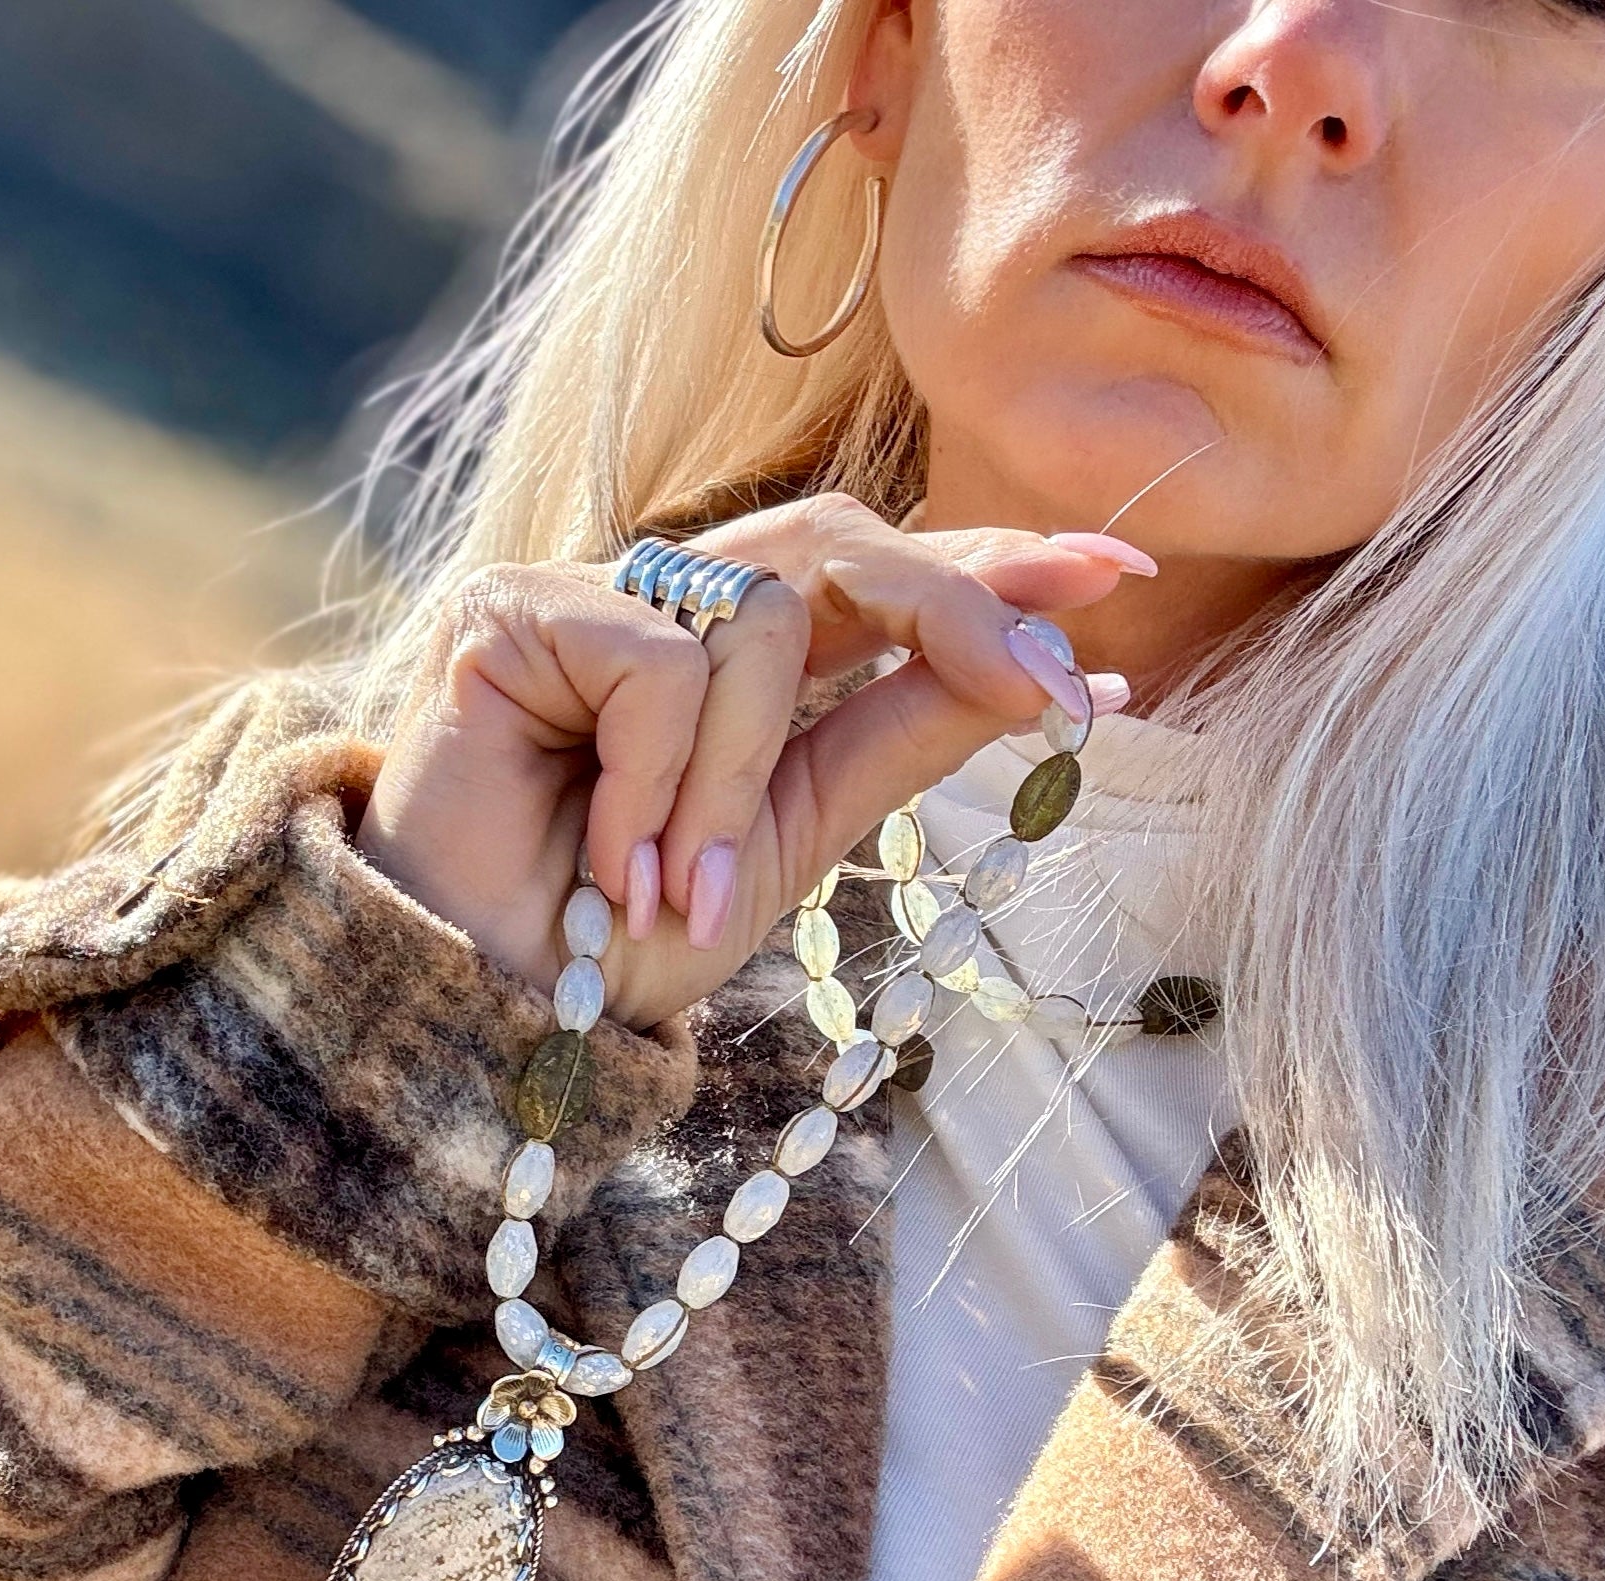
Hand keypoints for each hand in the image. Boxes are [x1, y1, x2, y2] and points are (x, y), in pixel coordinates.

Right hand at [359, 493, 1149, 1029]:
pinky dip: (657, 775)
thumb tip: (1066, 678)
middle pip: (840, 544)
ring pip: (757, 621)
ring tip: (679, 889)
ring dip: (739, 779)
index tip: (1120, 577)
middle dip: (958, 606)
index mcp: (743, 663)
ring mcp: (591, 598)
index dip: (994, 570)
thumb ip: (904, 738)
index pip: (879, 582)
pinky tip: (607, 856)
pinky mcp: (513, 608)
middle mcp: (673, 611)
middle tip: (1048, 693)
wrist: (484, 1011)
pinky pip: (659, 658)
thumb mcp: (794, 837)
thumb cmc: (622, 937)